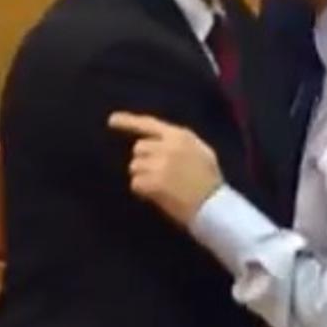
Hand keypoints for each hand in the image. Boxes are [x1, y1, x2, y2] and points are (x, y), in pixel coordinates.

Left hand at [107, 111, 222, 226]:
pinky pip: (135, 184)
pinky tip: (157, 195)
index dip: (128, 121)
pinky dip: (143, 191)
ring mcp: (160, 164)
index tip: (111, 120)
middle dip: (144, 161)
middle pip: (138, 149)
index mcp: (180, 136)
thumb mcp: (200, 151)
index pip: (149, 124)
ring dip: (143, 177)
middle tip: (159, 174)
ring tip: (162, 186)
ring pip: (134, 167)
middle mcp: (168, 147)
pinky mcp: (154, 183)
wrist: (214, 206)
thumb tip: (154, 140)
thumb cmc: (209, 180)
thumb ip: (178, 143)